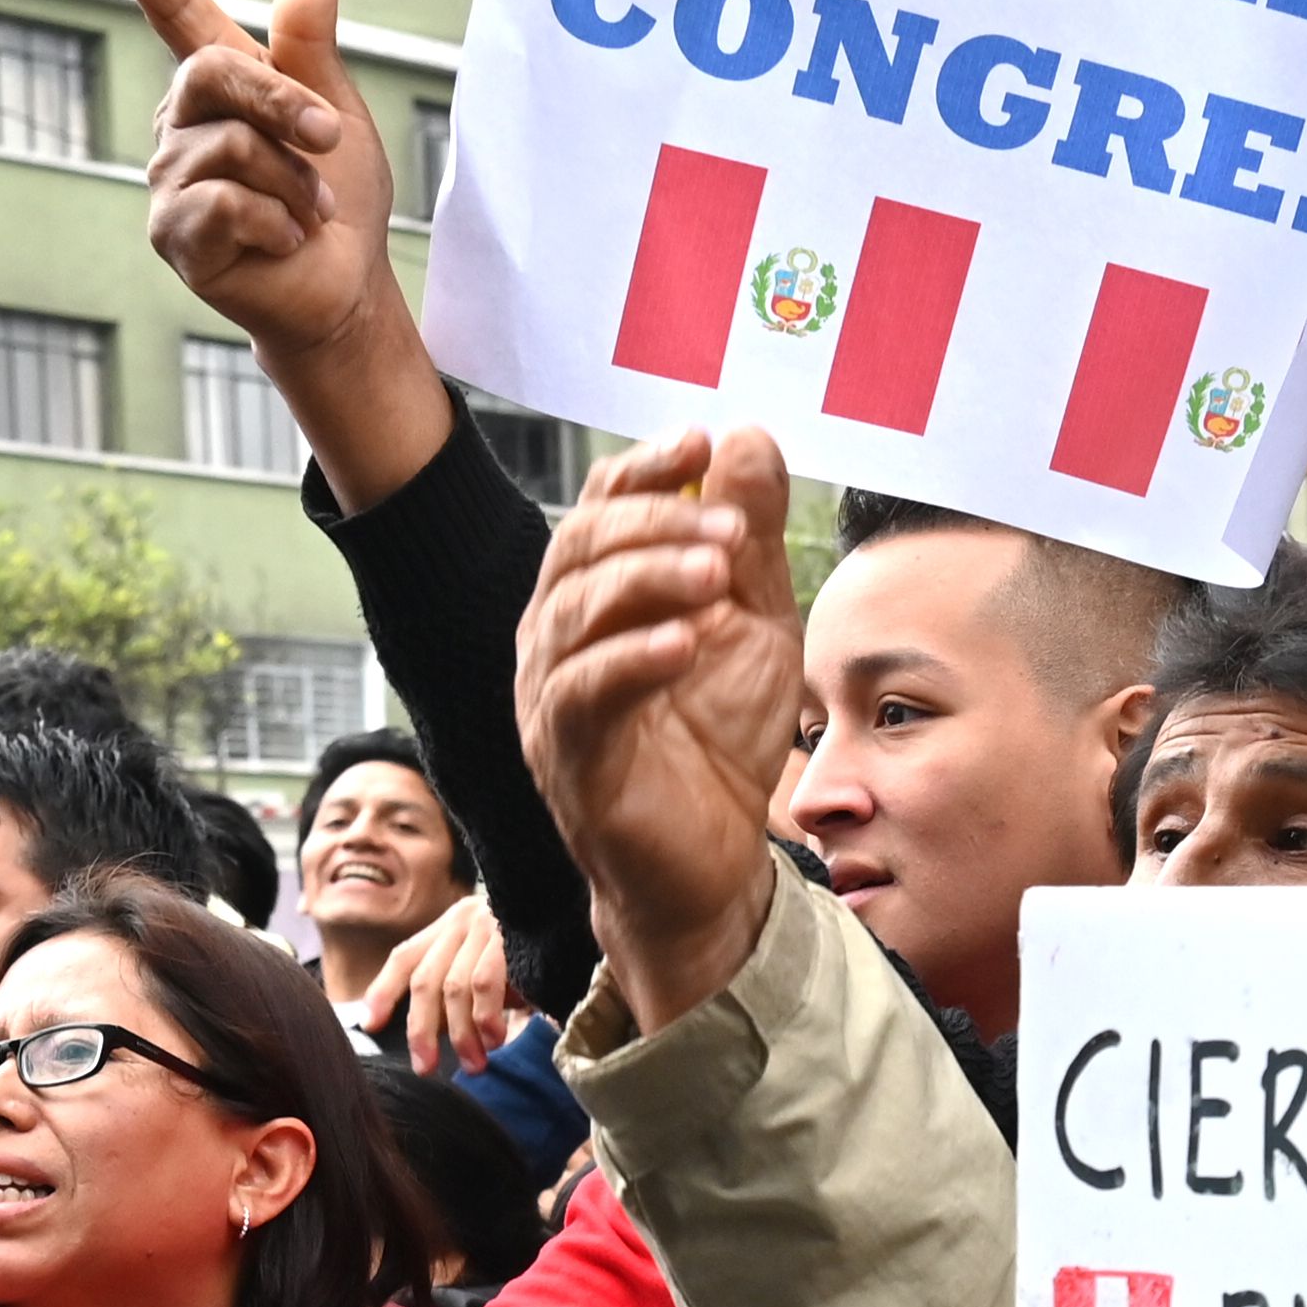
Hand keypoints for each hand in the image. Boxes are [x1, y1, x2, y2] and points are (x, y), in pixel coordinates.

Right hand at [102, 0, 453, 509]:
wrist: (344, 288)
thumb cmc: (338, 199)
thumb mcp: (337, 111)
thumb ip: (314, 48)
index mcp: (221, 86)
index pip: (176, 13)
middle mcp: (183, 125)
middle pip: (214, 72)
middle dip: (284, 101)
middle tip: (328, 137)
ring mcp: (170, 181)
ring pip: (232, 145)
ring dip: (294, 180)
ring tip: (309, 212)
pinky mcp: (173, 235)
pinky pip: (222, 202)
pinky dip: (273, 220)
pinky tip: (282, 240)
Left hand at [363, 891, 518, 1072]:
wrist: (569, 900)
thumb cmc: (533, 942)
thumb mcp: (489, 957)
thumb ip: (463, 983)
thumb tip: (441, 1033)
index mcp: (449, 926)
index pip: (405, 957)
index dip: (383, 992)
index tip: (370, 1025)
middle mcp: (461, 921)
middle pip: (425, 980)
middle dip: (421, 1030)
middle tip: (425, 1067)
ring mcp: (485, 925)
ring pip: (454, 988)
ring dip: (461, 1033)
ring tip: (474, 1064)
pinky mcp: (509, 936)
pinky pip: (485, 983)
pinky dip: (485, 1017)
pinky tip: (495, 1039)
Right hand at [516, 424, 800, 1034]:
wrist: (713, 866)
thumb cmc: (719, 742)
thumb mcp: (755, 623)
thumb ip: (750, 539)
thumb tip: (748, 439)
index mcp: (594, 598)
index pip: (596, 509)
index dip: (643, 471)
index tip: (701, 443)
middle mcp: (555, 639)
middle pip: (578, 548)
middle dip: (655, 522)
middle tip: (729, 527)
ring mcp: (551, 699)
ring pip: (572, 612)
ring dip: (649, 580)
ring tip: (718, 575)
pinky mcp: (568, 759)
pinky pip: (582, 694)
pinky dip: (632, 658)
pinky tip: (686, 642)